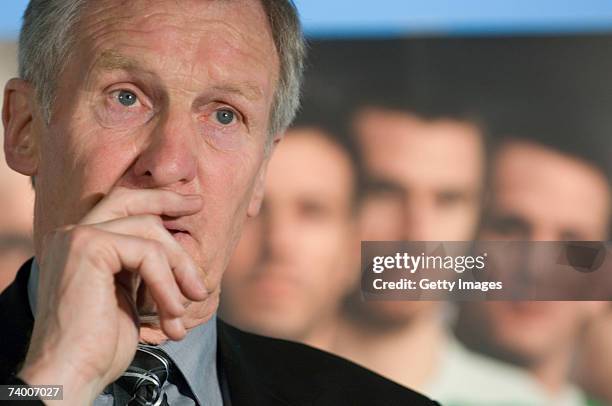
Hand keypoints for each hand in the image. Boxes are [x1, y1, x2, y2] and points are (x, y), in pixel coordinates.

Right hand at [18, 187, 208, 404]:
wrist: (72, 373)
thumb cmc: (101, 345)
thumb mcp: (128, 296)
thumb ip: (141, 268)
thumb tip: (178, 252)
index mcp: (80, 245)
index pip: (121, 206)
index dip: (157, 200)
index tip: (191, 205)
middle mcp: (73, 234)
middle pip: (131, 201)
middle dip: (169, 201)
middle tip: (199, 206)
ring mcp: (78, 237)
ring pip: (149, 231)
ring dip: (177, 271)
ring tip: (182, 312)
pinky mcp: (88, 247)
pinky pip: (148, 254)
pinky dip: (167, 285)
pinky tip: (172, 314)